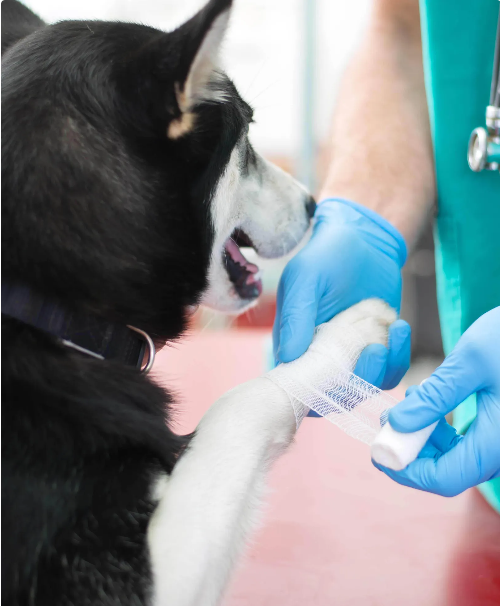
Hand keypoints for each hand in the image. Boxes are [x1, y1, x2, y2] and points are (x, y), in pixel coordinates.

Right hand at [273, 198, 409, 391]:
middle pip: (337, 395)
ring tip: (394, 327)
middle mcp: (320, 359)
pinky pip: (390, 372)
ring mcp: (351, 358)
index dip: (318, 391)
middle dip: (361, 378)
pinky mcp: (377, 351)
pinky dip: (399, 356)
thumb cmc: (325, 255)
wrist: (363, 240)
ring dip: (385, 366)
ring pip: (367, 387)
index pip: (299, 386)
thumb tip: (289, 358)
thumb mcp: (305, 278)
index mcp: (293, 346)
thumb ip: (296, 316)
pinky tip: (399, 326)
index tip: (341, 371)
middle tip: (375, 347)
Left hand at [374, 307, 499, 496]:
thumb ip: (434, 397)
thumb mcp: (470, 362)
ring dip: (426, 436)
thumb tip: (397, 423)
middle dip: (412, 450)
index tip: (379, 450)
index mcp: (499, 441)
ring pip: (459, 456)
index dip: (406, 471)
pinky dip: (443, 427)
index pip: (444, 478)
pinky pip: (470, 440)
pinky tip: (427, 399)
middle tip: (387, 421)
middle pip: (450, 470)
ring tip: (406, 402)